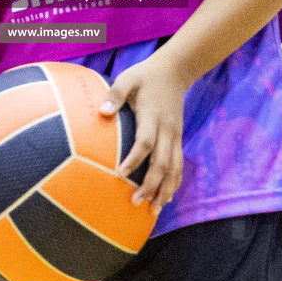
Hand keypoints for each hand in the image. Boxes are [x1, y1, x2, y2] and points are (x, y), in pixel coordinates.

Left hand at [99, 56, 188, 212]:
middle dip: (151, 184)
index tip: (121, 174)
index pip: (145, 142)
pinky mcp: (178, 139)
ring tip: (154, 210)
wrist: (175, 71)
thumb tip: (102, 112)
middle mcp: (167, 129)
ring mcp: (175, 136)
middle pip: (162, 162)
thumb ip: (115, 94)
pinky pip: (179, 165)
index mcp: (152, 116)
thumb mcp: (128, 77)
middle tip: (136, 202)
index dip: (135, 159)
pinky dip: (174, 183)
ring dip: (165, 190)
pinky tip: (166, 198)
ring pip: (174, 168)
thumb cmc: (146, 76)